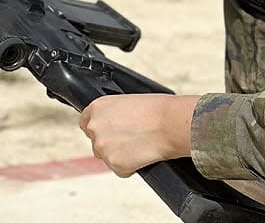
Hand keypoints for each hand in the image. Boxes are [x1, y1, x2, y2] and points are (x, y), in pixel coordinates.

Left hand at [79, 94, 198, 176]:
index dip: (99, 127)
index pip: (85, 122)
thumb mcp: (129, 102)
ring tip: (141, 143)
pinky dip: (130, 166)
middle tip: (132, 137)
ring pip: (107, 157)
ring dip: (121, 154)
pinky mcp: (114, 164)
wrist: (171, 122)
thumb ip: (113, 114)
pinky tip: (143, 153)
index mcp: (97, 107)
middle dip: (110, 142)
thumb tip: (111, 125)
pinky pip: (120, 169)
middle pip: (96, 142)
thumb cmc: (157, 109)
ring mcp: (103, 147)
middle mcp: (95, 127)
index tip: (110, 130)